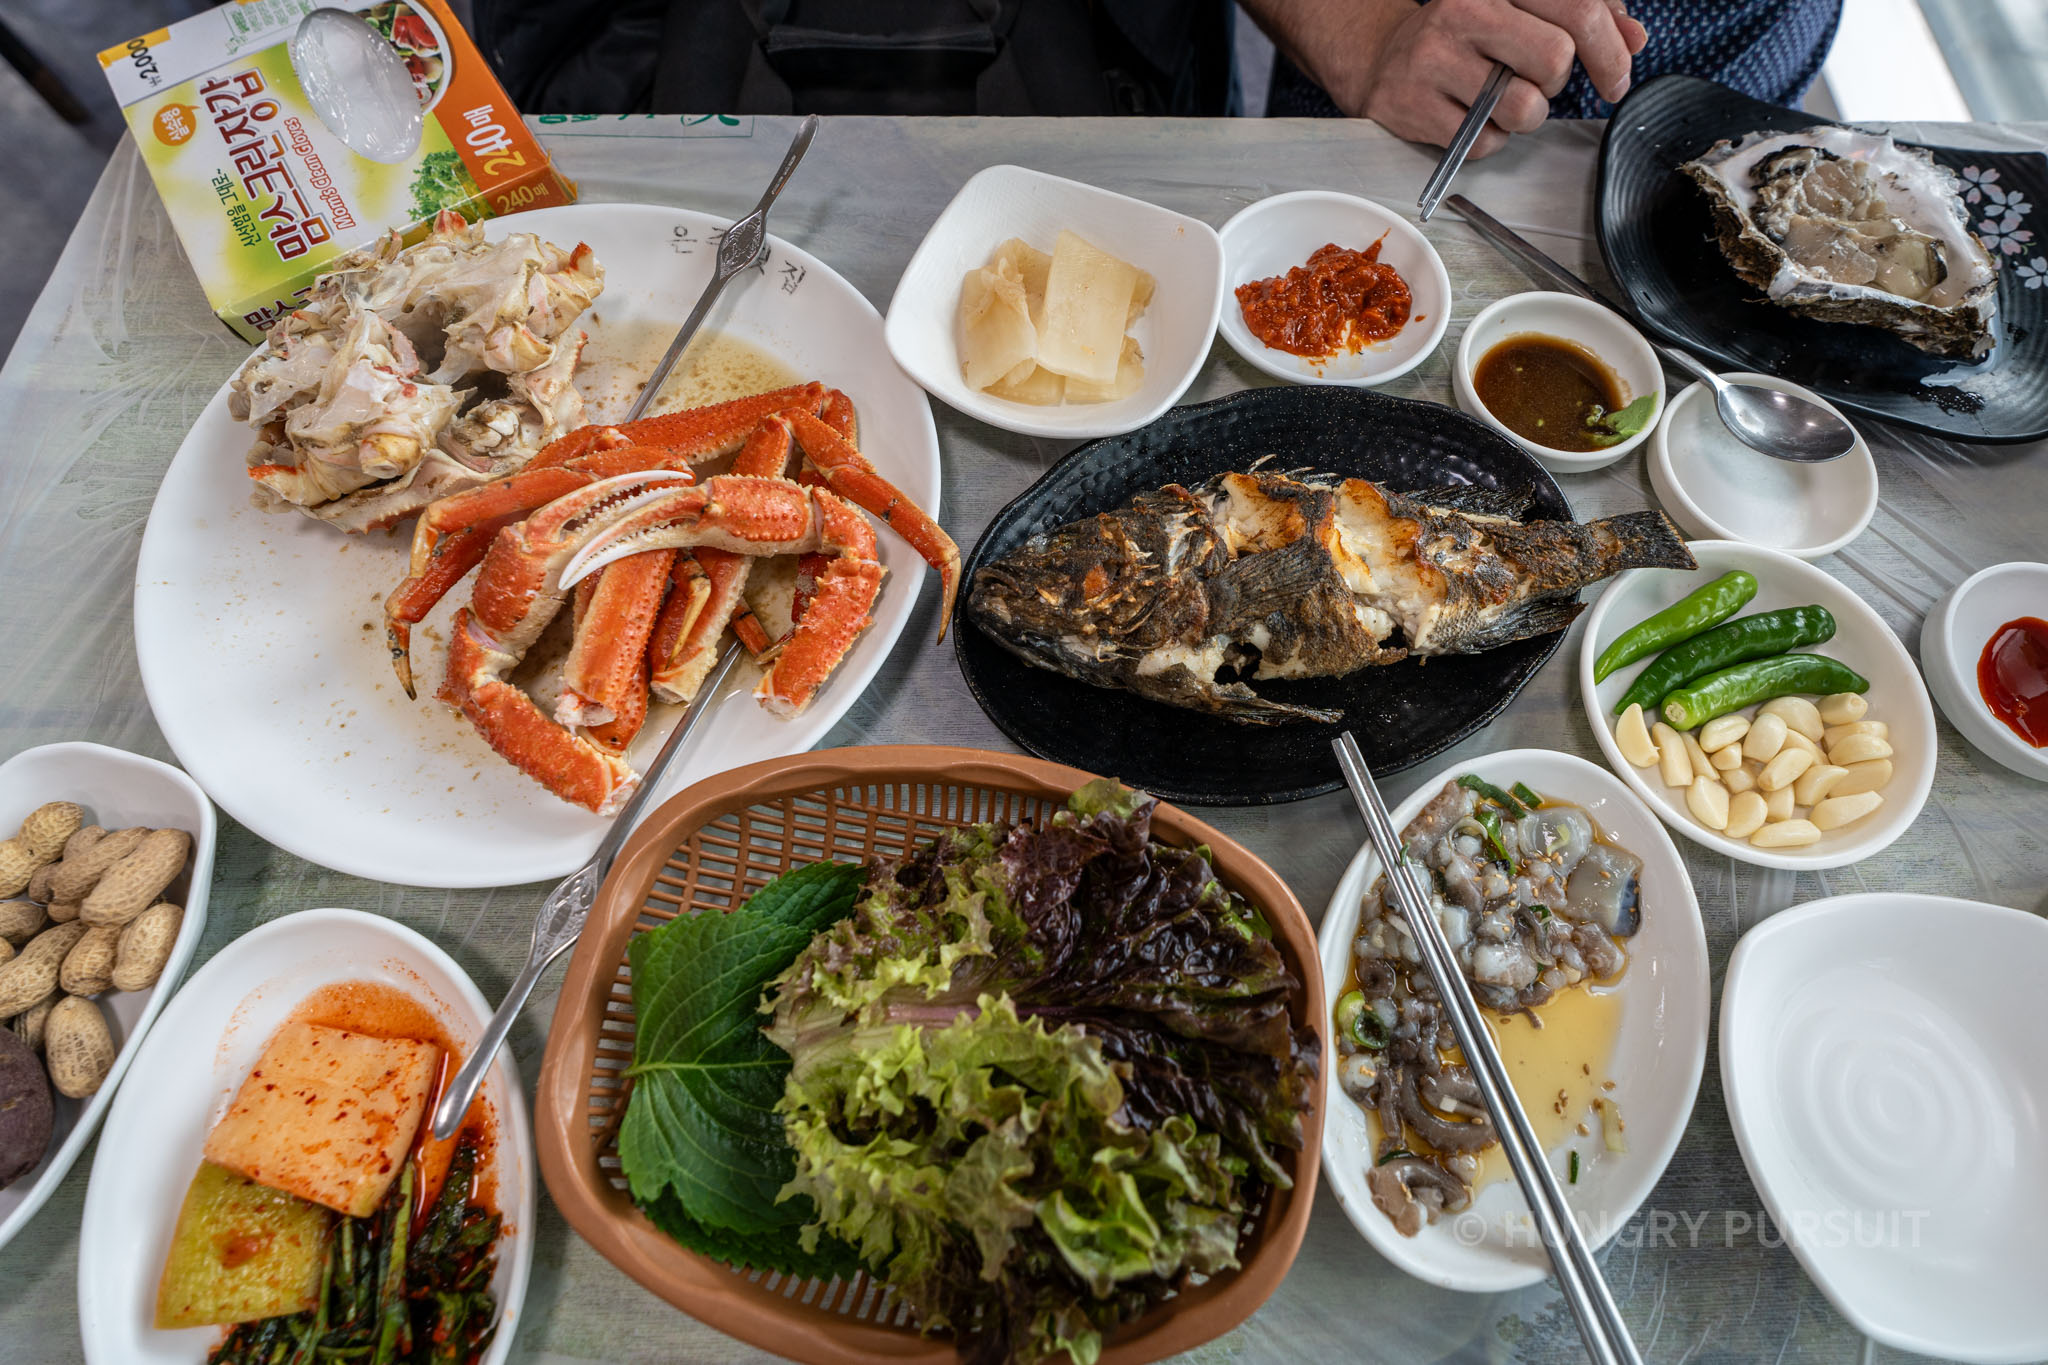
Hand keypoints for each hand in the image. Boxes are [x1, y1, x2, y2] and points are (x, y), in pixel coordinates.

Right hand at [1258, 0, 1649, 156]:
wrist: (1382, 59)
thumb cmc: (1465, 37)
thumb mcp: (1522, 12)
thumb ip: (1581, 18)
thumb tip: (1635, 38)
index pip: (1579, 11)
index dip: (1611, 51)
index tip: (1616, 79)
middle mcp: (1465, 11)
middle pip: (1555, 58)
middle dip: (1558, 83)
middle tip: (1542, 86)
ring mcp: (1435, 58)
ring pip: (1523, 107)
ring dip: (1524, 117)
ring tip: (1500, 103)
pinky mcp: (1415, 105)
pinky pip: (1485, 142)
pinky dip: (1489, 140)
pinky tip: (1469, 119)